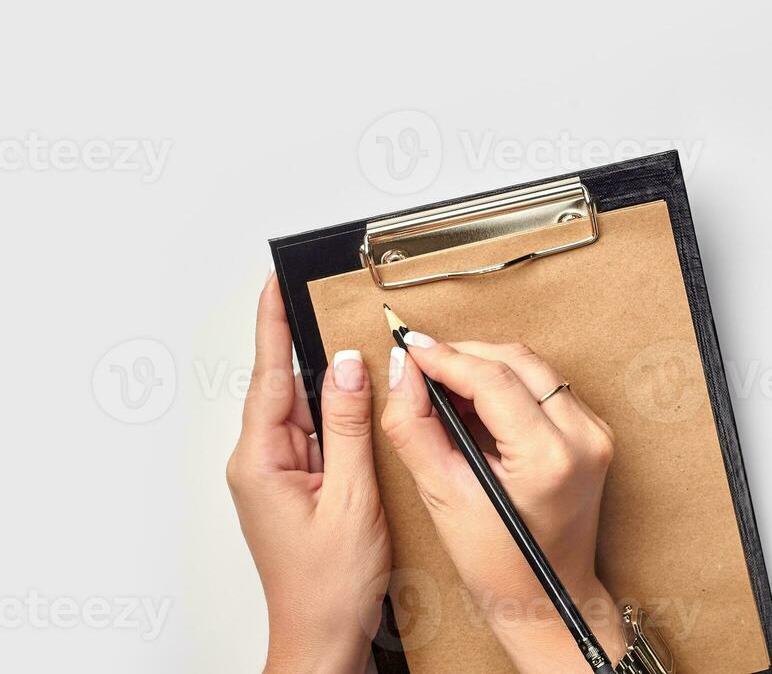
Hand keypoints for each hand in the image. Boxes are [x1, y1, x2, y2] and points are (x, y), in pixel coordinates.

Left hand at [227, 274, 391, 673]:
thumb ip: (348, 425)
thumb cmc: (330, 586)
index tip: (274, 283)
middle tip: (335, 306)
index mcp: (261, 462)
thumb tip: (346, 365)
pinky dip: (339, 420)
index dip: (274, 325)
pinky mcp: (295, 489)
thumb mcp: (351, 496)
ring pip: (306, 412)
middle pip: (288, 387)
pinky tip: (361, 410)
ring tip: (361, 360)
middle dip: (313, 349)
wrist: (323, 639)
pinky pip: (317, 437)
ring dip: (332, 388)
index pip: (268, 375)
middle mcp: (260, 465)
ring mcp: (276, 477)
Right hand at [381, 333, 621, 671]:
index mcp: (550, 457)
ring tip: (443, 383)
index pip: (493, 378)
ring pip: (534, 368)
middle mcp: (584, 436)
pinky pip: (546, 387)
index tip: (409, 347)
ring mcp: (596, 432)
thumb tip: (401, 372)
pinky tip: (476, 402)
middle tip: (420, 362)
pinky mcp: (595, 432)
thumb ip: (415, 427)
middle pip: (518, 360)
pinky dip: (508, 383)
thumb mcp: (442, 496)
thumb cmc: (498, 563)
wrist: (548, 598)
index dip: (446, 357)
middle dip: (465, 354)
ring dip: (486, 365)